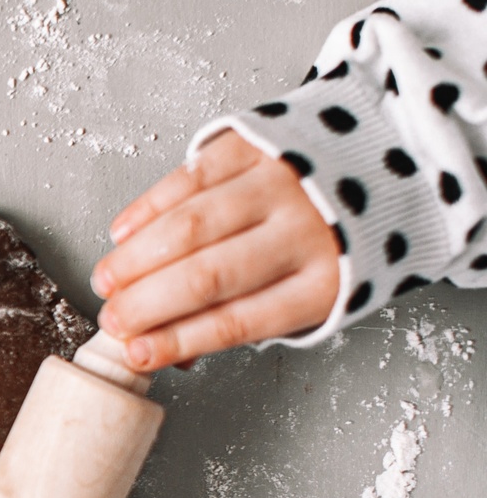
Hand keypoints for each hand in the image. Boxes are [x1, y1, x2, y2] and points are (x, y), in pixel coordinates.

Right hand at [92, 130, 340, 371]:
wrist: (388, 156)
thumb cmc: (345, 238)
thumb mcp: (315, 292)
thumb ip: (251, 318)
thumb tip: (171, 348)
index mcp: (325, 283)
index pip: (237, 321)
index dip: (178, 339)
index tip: (138, 352)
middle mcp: (305, 230)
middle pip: (207, 276)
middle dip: (145, 304)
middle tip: (113, 318)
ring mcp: (279, 181)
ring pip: (189, 227)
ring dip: (135, 259)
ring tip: (108, 281)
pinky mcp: (257, 144)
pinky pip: (189, 177)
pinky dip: (148, 208)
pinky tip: (124, 233)